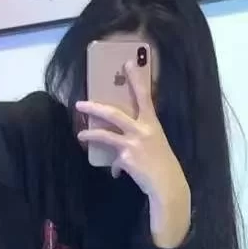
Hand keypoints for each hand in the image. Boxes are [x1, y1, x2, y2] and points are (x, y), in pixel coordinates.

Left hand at [76, 63, 191, 248]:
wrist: (168, 185)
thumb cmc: (164, 164)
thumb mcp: (157, 143)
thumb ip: (141, 136)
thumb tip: (125, 140)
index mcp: (152, 122)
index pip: (143, 96)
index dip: (135, 79)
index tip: (127, 63)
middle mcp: (142, 130)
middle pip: (113, 113)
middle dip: (94, 107)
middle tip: (80, 104)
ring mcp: (132, 144)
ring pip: (105, 135)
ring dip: (90, 134)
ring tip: (80, 135)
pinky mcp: (126, 159)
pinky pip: (115, 161)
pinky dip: (116, 168)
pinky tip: (118, 173)